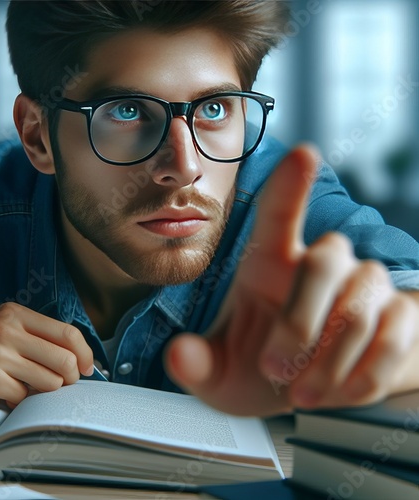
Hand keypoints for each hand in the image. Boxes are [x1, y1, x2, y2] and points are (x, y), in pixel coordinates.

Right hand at [0, 303, 93, 405]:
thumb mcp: (6, 327)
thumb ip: (39, 336)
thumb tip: (78, 358)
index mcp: (17, 314)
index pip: (67, 332)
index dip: (84, 353)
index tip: (88, 367)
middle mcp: (8, 330)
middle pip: (64, 359)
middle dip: (71, 377)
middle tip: (65, 383)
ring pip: (50, 382)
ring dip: (45, 391)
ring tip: (30, 387)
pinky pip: (25, 397)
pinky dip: (21, 401)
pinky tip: (7, 394)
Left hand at [165, 145, 418, 415]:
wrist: (315, 393)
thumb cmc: (263, 371)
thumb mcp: (221, 375)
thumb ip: (196, 364)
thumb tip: (179, 355)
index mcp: (269, 265)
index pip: (280, 214)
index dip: (291, 184)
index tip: (304, 153)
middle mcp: (319, 264)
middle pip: (324, 260)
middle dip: (299, 324)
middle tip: (275, 371)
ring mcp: (363, 287)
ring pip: (360, 305)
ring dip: (329, 359)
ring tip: (303, 392)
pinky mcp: (398, 316)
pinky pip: (395, 333)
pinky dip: (366, 373)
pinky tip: (343, 390)